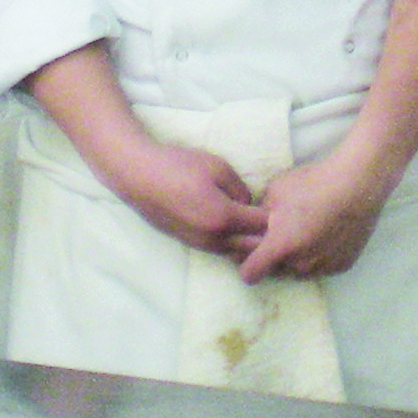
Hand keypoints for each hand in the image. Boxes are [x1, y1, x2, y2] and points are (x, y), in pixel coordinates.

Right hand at [101, 140, 269, 260]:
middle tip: (266, 216)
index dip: (273, 215)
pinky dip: (229, 241)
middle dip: (263, 235)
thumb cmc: (178, 166)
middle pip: (251, 247)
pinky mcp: (188, 243)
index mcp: (224, 218)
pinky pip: (218, 248)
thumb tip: (247, 204)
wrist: (139, 176)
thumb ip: (240, 188)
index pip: (262, 226)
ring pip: (234, 252)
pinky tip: (230, 225)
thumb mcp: (218, 166)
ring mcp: (199, 244)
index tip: (278, 204)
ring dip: (246, 241)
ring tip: (250, 221)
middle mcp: (213, 238)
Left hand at [240, 145, 394, 282]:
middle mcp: (299, 265)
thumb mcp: (275, 191)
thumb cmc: (314, 183)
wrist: (358, 183)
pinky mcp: (342, 266)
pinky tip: (325, 233)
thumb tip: (254, 224)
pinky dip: (318, 256)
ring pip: (299, 271)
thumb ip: (259, 214)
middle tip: (281, 233)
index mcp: (279, 247)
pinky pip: (321, 267)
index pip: (250, 273)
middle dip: (272, 258)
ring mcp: (322, 267)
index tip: (250, 252)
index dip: (245, 263)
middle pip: (274, 271)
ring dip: (296, 258)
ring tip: (305, 231)